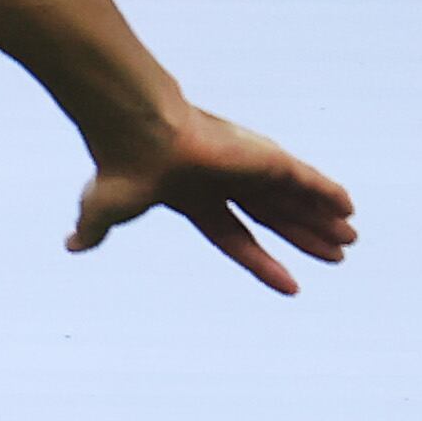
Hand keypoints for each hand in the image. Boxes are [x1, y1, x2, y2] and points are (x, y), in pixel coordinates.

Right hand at [68, 107, 355, 294]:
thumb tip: (71, 245)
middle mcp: (226, 182)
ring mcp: (248, 168)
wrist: (139, 135)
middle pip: (274, 218)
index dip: (260, 261)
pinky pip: (305, 180)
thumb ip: (95, 228)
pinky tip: (348, 208)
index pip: (235, 236)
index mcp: (194, 198)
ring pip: (294, 201)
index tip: (290, 285)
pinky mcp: (264, 158)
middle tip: (337, 255)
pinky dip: (327, 193)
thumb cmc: (121, 169)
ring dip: (323, 220)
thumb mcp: (104, 209)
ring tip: (350, 238)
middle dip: (304, 236)